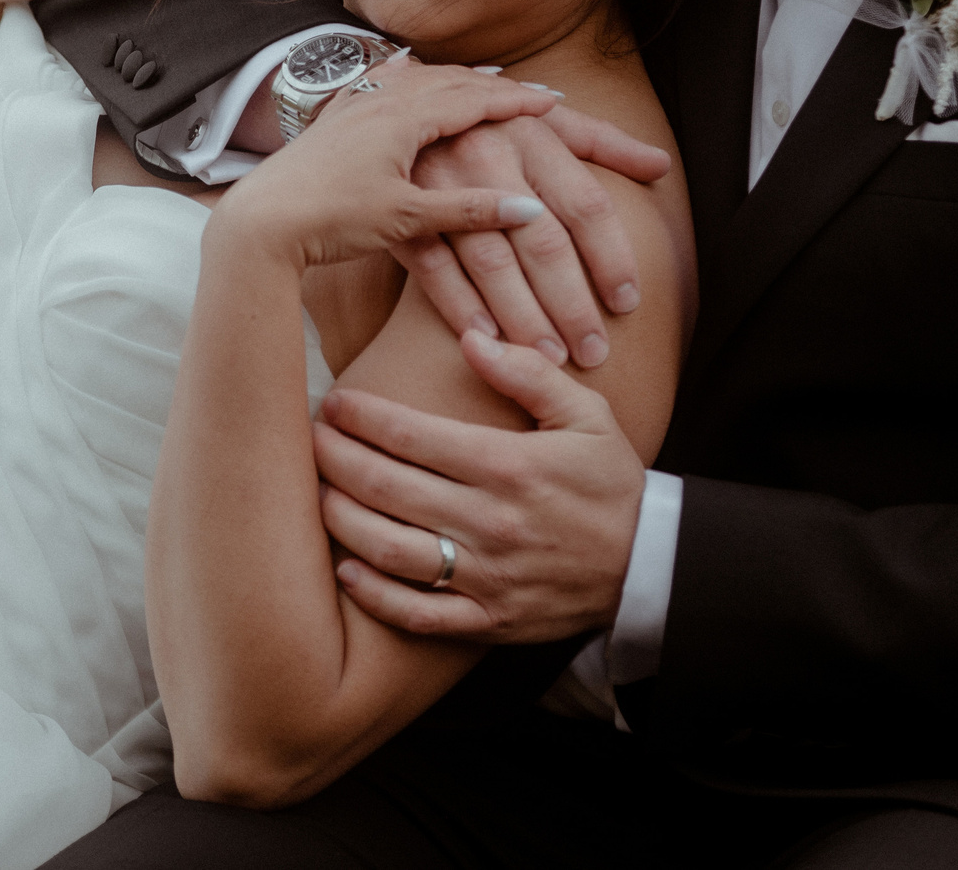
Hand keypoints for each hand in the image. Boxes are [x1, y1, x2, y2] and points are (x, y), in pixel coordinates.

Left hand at [212, 62, 561, 272]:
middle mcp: (379, 99)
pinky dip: (413, 82)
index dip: (516, 100)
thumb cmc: (332, 220)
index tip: (552, 100)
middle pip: (449, 81)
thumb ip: (468, 211)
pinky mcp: (334, 119)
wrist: (260, 222)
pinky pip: (385, 85)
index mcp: (402, 117)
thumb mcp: (407, 218)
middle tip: (529, 90)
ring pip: (416, 79)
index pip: (473, 100)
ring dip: (454, 80)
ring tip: (481, 83)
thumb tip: (531, 209)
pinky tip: (408, 78)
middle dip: (492, 85)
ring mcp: (353, 105)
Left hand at [314, 332, 643, 642]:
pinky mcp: (486, 620)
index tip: (333, 401)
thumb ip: (528, 373)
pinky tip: (345, 569)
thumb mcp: (588, 414)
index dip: (362, 417)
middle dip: (337, 460)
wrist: (651, 567)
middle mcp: (490, 522)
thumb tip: (471, 337)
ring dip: (343, 520)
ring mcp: (486, 576)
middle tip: (307, 439)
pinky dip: (375, 595)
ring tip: (315, 495)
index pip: (413, 436)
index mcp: (508, 466)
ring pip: (391, 550)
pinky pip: (417, 613)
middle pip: (388, 488)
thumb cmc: (612, 483)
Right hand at [392, 110, 669, 369]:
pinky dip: (460, 304)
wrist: (398, 106)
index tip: (628, 303)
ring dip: (522, 315)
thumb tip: (662, 164)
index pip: (585, 204)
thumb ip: (604, 142)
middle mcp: (491, 159)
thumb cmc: (488, 119)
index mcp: (533, 135)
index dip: (611, 256)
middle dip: (570, 302)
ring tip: (549, 357)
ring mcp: (444, 187)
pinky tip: (487, 338)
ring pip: (491, 260)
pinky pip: (434, 265)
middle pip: (542, 240)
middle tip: (593, 351)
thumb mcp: (545, 118)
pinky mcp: (406, 212)